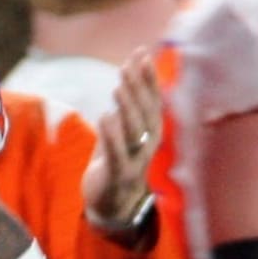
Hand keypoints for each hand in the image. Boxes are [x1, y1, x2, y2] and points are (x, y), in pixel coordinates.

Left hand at [82, 47, 163, 225]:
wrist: (110, 205)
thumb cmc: (114, 163)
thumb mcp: (120, 134)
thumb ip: (126, 110)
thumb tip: (127, 79)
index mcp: (150, 132)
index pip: (152, 99)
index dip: (147, 77)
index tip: (141, 53)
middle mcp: (148, 144)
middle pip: (146, 111)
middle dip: (138, 87)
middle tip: (128, 65)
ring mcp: (135, 160)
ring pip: (134, 130)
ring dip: (127, 107)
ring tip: (118, 87)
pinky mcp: (118, 174)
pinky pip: (117, 153)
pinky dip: (112, 134)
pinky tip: (105, 116)